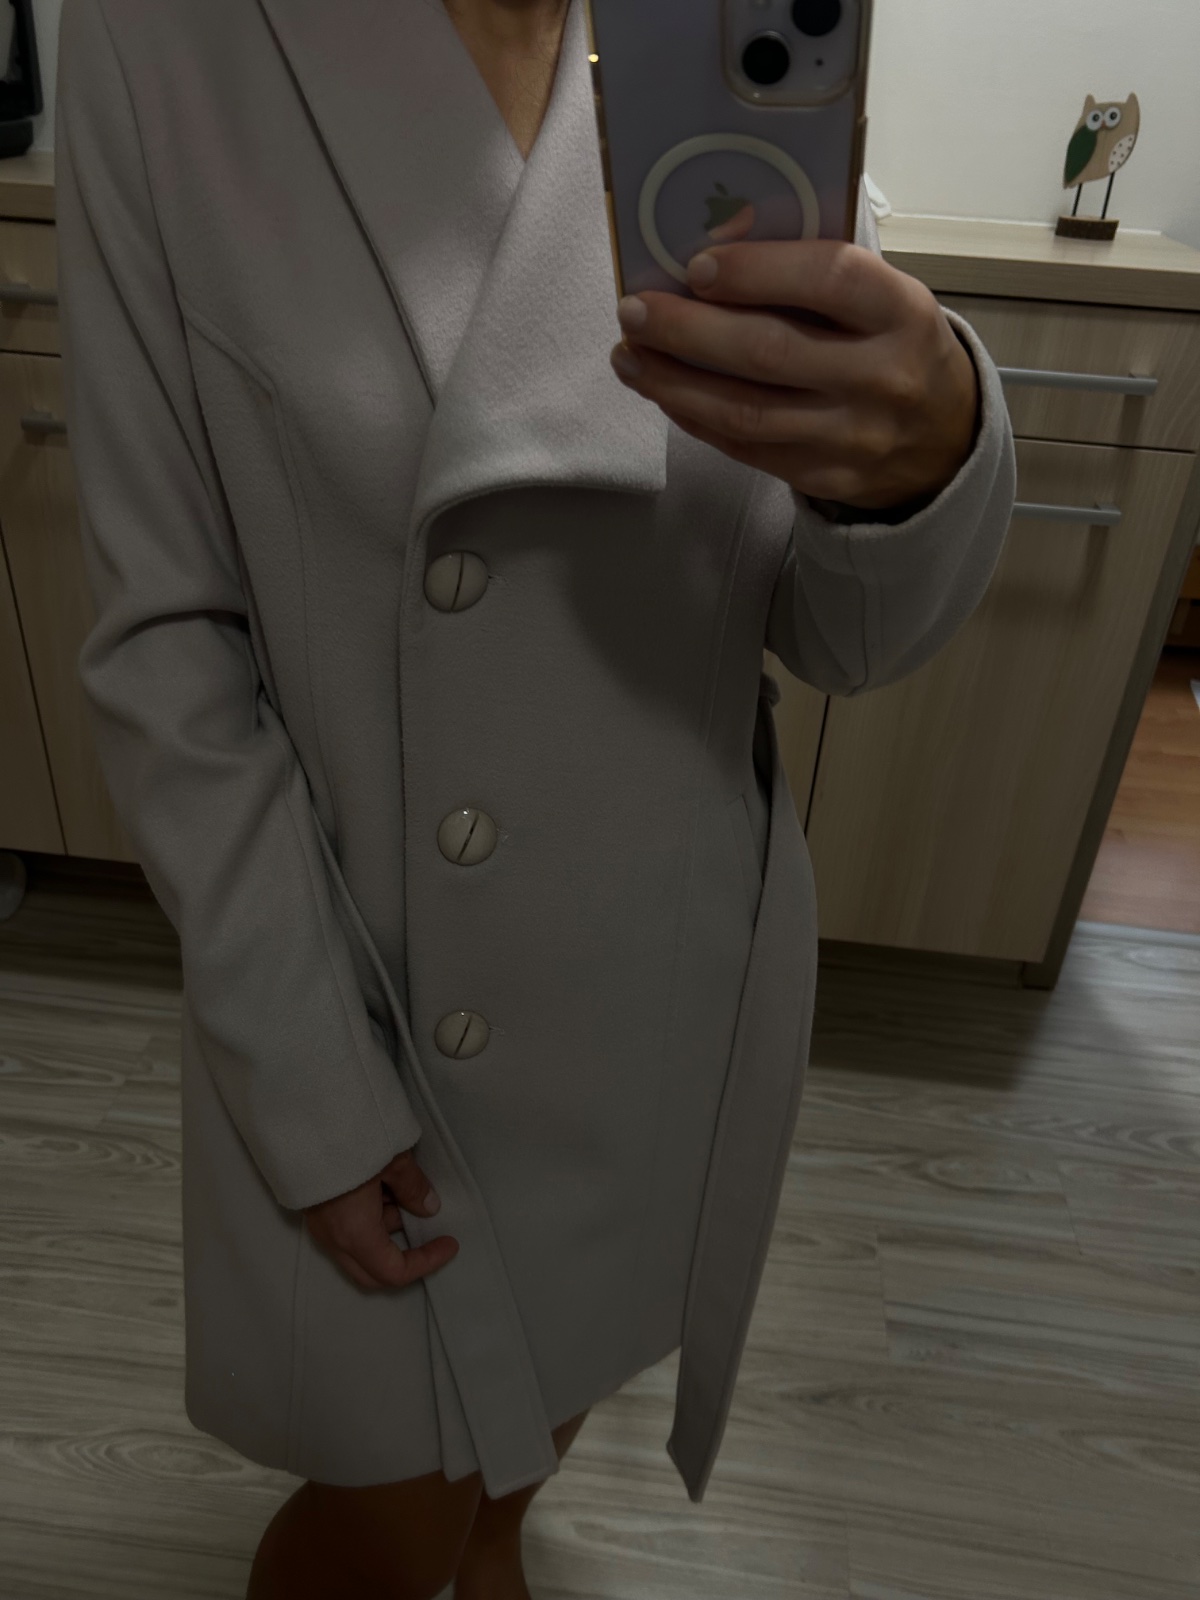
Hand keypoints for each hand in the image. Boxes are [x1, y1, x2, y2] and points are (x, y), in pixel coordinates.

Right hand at [304, 1147, 458, 1291]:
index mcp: (355, 1235)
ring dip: (387, 1229)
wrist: (302, 1119)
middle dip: (405, 1258)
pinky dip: (371, 1218)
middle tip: (430, 1237)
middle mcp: (334, 1239)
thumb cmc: (349, 1142)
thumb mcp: (393, 1161)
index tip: (448, 1243)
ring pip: (360, 1248)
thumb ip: (413, 1188)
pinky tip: (382, 1187)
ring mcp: (321, 1226)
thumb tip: (428, 1207)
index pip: (394, 1272)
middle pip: (373, 1272)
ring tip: (403, 1191)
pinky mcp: (315, 1209)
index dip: (426, 1262)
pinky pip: (347, 1229)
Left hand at [609, 239, 980, 514]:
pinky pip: (745, 447)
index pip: (828, 279)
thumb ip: (814, 272)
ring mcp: (851, 436)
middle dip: (688, 330)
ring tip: (628, 353)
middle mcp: (881, 377)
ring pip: (745, 411)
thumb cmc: (894, 345)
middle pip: (769, 352)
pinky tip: (660, 388)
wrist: (943, 441)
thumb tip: (718, 239)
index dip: (757, 270)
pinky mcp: (824, 476)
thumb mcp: (881, 297)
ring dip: (673, 382)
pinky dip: (694, 416)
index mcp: (902, 312)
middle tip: (634, 310)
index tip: (697, 264)